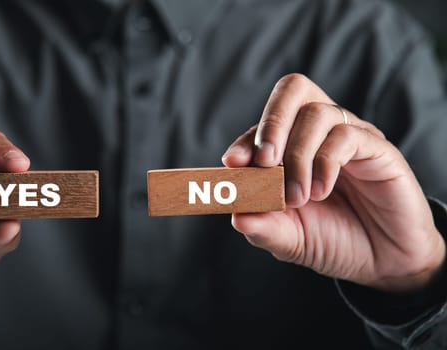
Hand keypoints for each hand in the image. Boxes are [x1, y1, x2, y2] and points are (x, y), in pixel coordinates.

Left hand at [222, 74, 444, 292]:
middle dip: (271, 122)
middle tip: (264, 162)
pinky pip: (347, 135)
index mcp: (293, 146)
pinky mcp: (378, 148)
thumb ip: (262, 227)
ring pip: (317, 113)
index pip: (264, 126)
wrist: (382, 264)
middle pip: (293, 90)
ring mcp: (350, 136)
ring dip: (298, 156)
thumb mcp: (289, 239)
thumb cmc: (333, 242)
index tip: (233, 164)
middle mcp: (320, 133)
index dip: (246, 140)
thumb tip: (234, 216)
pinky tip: (321, 191)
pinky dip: (325, 162)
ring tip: (297, 197)